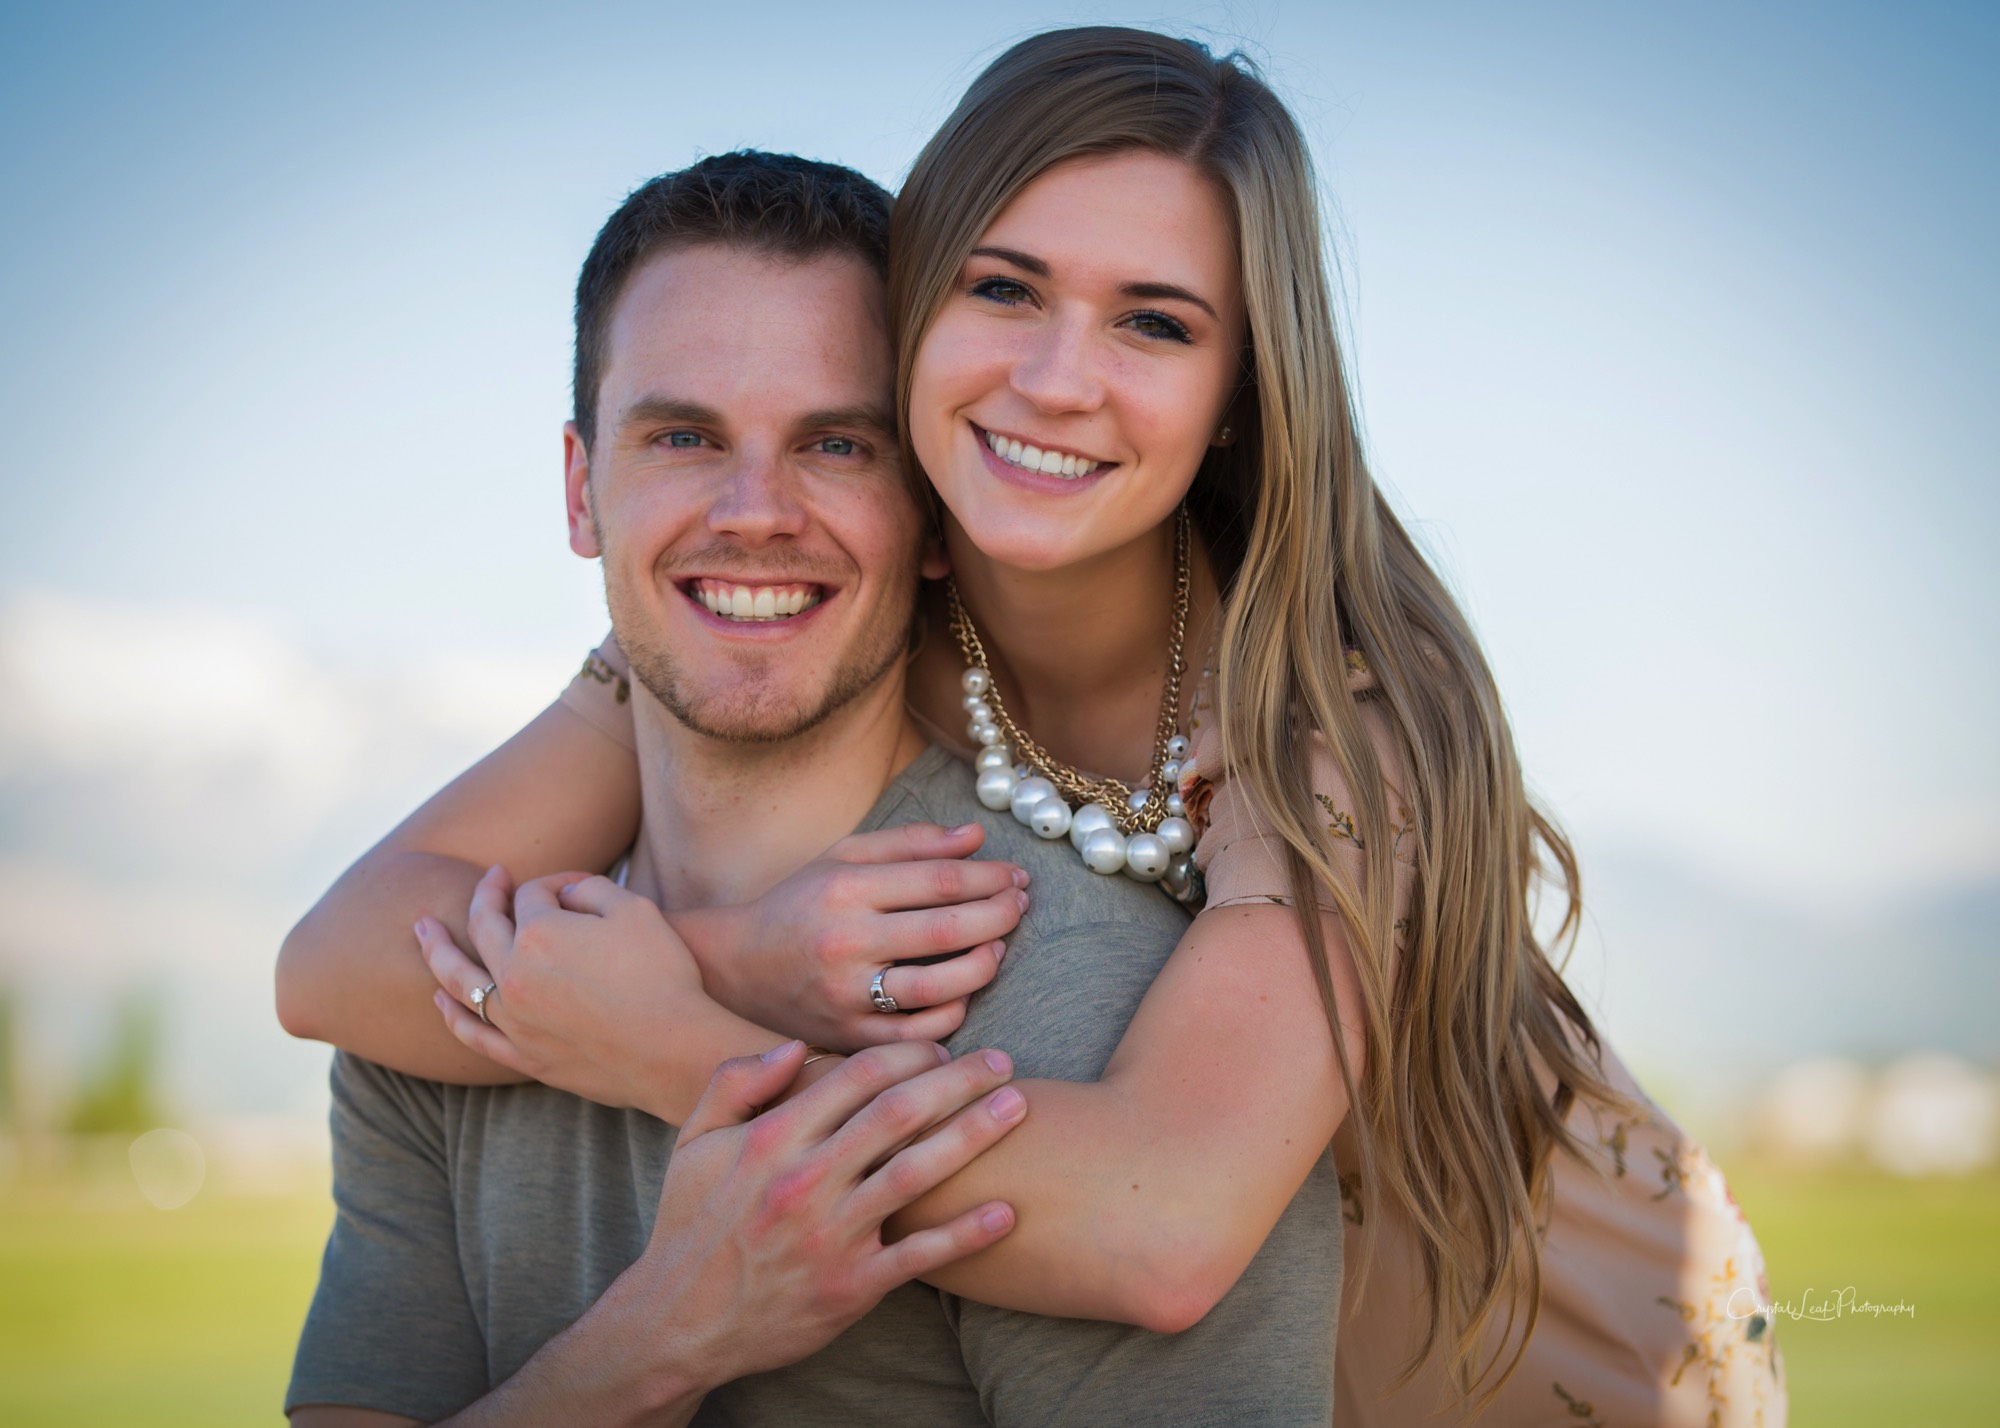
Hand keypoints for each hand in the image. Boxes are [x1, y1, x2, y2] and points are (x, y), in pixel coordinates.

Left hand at [419, 865, 707, 1112]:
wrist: (673, 1049)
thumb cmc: (662, 975)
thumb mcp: (636, 910)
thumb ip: (591, 888)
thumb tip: (563, 892)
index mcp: (539, 932)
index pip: (532, 895)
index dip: (555, 882)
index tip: (577, 886)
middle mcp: (514, 973)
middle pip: (484, 926)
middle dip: (486, 896)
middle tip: (488, 878)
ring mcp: (512, 1018)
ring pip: (459, 979)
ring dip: (437, 950)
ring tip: (422, 930)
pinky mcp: (523, 1055)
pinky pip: (474, 1033)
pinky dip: (452, 1015)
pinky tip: (439, 1000)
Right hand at [628, 1040, 1026, 1390]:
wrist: (679, 1322)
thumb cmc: (692, 1224)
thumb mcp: (692, 1142)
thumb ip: (735, 1081)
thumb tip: (794, 1047)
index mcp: (771, 1139)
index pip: (857, 1076)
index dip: (909, 1054)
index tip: (941, 1049)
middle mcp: (805, 1182)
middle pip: (900, 1113)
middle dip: (959, 1080)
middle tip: (1001, 1063)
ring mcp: (831, 1236)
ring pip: (919, 1173)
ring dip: (976, 1135)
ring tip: (1017, 1108)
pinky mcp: (851, 1287)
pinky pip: (921, 1256)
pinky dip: (966, 1234)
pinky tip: (1006, 1212)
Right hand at [700, 822, 1028, 1050]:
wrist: (735, 968)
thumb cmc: (798, 904)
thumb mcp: (843, 858)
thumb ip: (911, 843)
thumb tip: (977, 837)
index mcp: (846, 889)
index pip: (940, 881)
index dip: (990, 877)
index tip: (1015, 876)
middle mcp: (846, 942)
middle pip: (949, 929)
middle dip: (1000, 915)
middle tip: (1019, 907)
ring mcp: (846, 995)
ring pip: (941, 987)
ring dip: (984, 965)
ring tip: (996, 949)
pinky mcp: (848, 1036)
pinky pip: (920, 1033)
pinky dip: (953, 1014)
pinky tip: (961, 993)